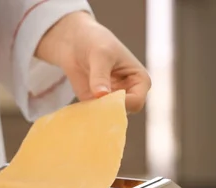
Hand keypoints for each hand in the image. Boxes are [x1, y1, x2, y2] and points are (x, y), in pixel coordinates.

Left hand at [36, 11, 150, 112]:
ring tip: (83, 107)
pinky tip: (77, 111)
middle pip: (123, 113)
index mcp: (139, 81)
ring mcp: (110, 100)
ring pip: (106, 117)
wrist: (75, 43)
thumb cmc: (95, 43)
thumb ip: (100, 75)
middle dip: (108, 112)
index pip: (137, 101)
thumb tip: (101, 95)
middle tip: (93, 107)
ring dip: (96, 116)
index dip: (123, 103)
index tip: (105, 97)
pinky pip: (92, 115)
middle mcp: (128, 94)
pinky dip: (85, 115)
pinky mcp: (94, 104)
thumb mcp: (100, 55)